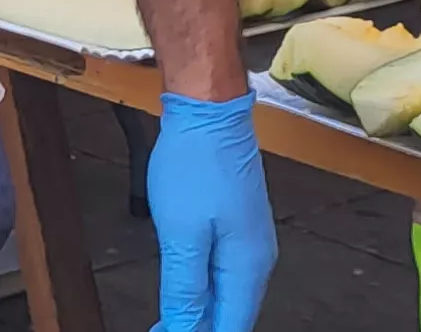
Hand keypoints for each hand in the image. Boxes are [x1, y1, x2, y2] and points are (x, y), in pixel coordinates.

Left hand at [146, 92, 275, 331]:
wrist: (209, 109)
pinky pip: (224, 271)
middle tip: (162, 330)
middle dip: (199, 326)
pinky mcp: (238, 226)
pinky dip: (204, 287)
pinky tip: (184, 292)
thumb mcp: (182, 234)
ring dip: (201, 311)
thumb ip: (186, 288)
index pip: (231, 326)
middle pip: (232, 314)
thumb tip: (186, 329)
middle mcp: (258, 259)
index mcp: (248, 267)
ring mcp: (251, 241)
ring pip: (228, 294)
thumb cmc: (194, 163)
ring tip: (168, 322)